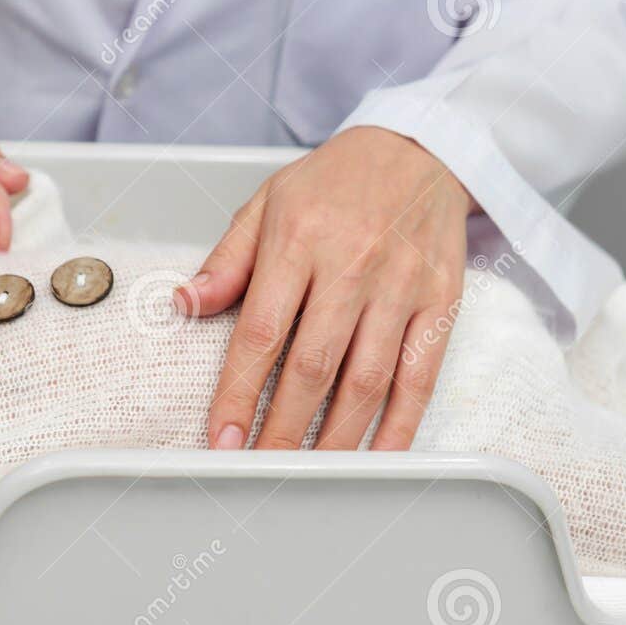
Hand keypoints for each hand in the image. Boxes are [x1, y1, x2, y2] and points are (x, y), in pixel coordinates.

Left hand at [181, 126, 473, 451]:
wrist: (420, 149)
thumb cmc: (336, 182)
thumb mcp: (267, 203)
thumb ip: (227, 261)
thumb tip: (184, 304)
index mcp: (299, 241)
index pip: (261, 333)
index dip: (238, 393)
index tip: (220, 438)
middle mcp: (352, 266)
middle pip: (312, 367)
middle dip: (282, 431)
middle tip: (259, 474)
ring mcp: (401, 288)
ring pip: (367, 380)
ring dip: (335, 438)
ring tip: (307, 476)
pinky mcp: (441, 303)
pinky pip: (421, 376)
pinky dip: (400, 425)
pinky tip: (376, 458)